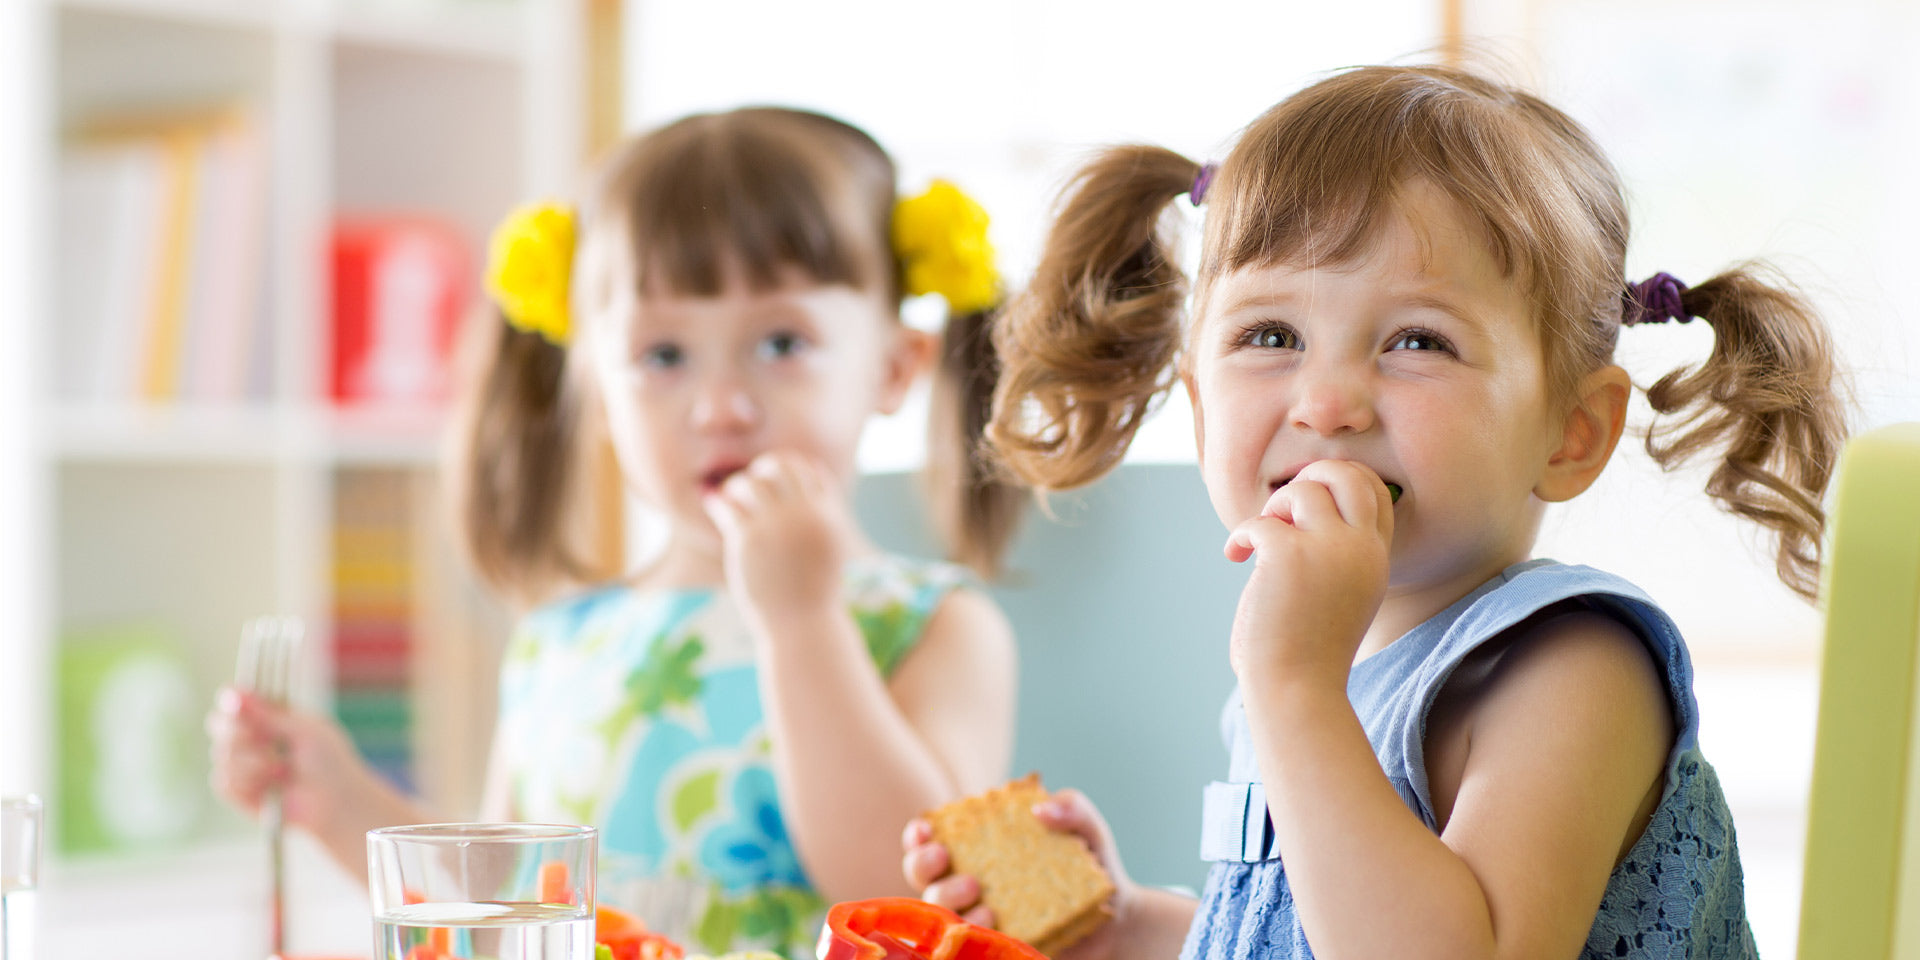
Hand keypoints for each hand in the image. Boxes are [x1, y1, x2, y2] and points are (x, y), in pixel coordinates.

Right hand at [205, 686, 381, 838]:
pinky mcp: (238, 792)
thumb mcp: (305, 730)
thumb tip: (236, 692)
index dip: (230, 701)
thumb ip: (270, 713)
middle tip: (264, 740)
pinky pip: (223, 782)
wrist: (335, 802)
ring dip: (252, 763)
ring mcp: (242, 765)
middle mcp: (250, 738)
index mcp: (268, 717)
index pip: (234, 702)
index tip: (235, 703)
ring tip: (282, 771)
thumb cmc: (329, 762)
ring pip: (221, 755)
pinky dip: (247, 783)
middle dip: (238, 732)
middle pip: (218, 724)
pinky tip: (270, 788)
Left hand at [702, 451, 857, 625]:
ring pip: (751, 482)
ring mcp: (777, 525)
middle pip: (782, 467)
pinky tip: (714, 505)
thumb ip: (821, 520)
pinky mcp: (749, 539)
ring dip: (738, 485)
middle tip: (754, 480)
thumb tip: (807, 492)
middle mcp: (806, 515)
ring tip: (732, 496)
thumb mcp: (829, 551)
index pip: (810, 470)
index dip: (793, 466)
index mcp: (829, 515)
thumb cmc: (814, 592)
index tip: (777, 476)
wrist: (803, 626)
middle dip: (765, 468)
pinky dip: (719, 502)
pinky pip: (727, 505)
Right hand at [902, 788, 1131, 959]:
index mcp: (978, 848)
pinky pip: (967, 948)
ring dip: (952, 911)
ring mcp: (977, 919)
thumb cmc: (1090, 865)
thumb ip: (1073, 808)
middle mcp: (968, 883)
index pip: (929, 841)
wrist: (1117, 917)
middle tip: (966, 874)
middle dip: (926, 871)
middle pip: (921, 878)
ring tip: (989, 911)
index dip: (917, 837)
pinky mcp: (993, 948)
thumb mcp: (1088, 830)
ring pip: (940, 917)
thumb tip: (1041, 810)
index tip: (927, 832)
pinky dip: (972, 941)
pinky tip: (996, 933)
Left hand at [1221, 459, 1393, 687]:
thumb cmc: (1310, 652)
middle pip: (1348, 474)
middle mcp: (1361, 548)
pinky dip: (1241, 536)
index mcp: (1377, 559)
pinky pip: (1259, 522)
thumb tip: (1298, 508)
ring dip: (1273, 508)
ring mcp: (1329, 549)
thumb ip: (1337, 555)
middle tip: (1284, 505)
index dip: (1342, 482)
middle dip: (1312, 475)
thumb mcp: (1343, 596)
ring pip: (1302, 490)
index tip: (1310, 500)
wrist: (1298, 689)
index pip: (1376, 492)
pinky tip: (1235, 556)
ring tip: (1261, 539)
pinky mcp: (1289, 555)